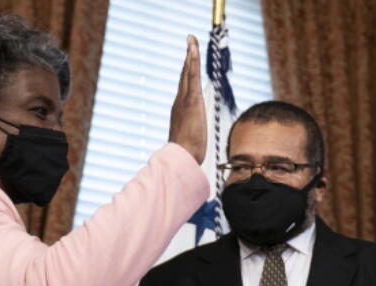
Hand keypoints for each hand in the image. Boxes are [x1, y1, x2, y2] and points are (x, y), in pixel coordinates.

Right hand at [169, 35, 206, 162]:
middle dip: (188, 56)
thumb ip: (191, 136)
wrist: (182, 156)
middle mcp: (180, 101)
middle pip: (185, 74)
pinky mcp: (191, 101)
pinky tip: (193, 50)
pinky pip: (192, 77)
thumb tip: (194, 142)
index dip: (187, 71)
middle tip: (190, 40)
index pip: (185, 86)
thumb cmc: (187, 153)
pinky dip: (192, 62)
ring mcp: (184, 100)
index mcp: (180, 109)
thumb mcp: (190, 141)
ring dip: (190, 53)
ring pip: (187, 72)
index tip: (189, 58)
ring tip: (192, 39)